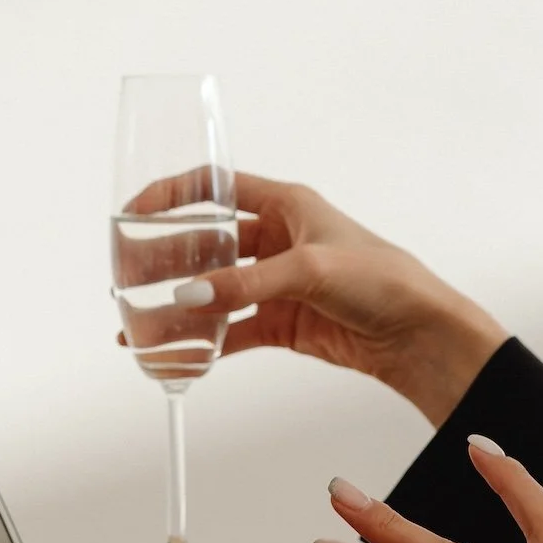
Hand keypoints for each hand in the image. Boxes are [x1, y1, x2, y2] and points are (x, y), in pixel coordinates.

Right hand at [158, 172, 506, 424]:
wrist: (418, 334)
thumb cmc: (382, 279)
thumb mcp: (311, 269)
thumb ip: (247, 283)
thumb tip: (190, 293)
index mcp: (286, 205)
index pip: (216, 187)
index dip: (172, 194)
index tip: (133, 211)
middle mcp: (278, 239)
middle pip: (205, 245)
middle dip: (162, 261)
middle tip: (123, 279)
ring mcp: (277, 283)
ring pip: (213, 292)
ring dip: (174, 308)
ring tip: (134, 326)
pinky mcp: (283, 323)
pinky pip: (230, 331)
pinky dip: (202, 344)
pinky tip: (173, 356)